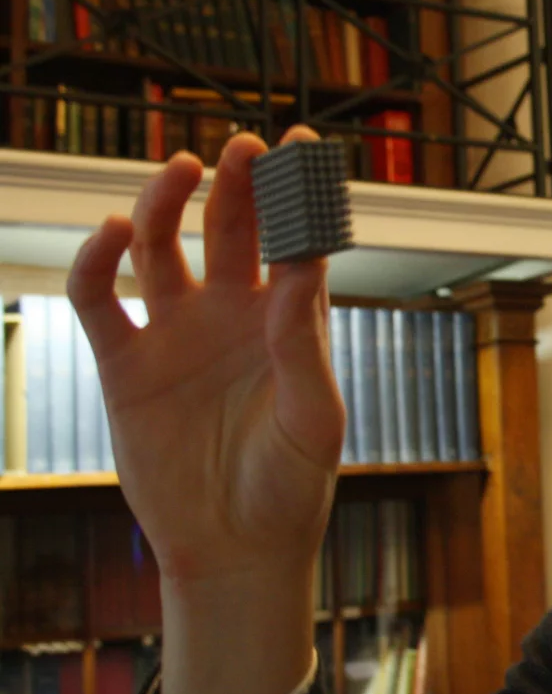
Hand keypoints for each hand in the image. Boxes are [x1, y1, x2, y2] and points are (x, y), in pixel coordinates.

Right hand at [67, 126, 344, 585]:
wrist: (234, 547)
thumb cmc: (292, 485)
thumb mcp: (313, 418)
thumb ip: (302, 347)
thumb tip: (300, 268)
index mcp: (289, 319)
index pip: (296, 239)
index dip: (298, 192)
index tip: (301, 146)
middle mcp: (232, 313)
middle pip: (230, 228)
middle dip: (237, 184)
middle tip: (242, 149)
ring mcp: (176, 333)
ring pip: (161, 247)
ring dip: (164, 203)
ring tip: (180, 172)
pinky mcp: (126, 364)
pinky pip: (101, 299)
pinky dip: (96, 261)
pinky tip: (109, 233)